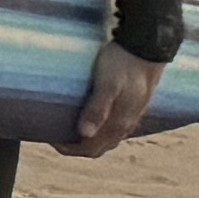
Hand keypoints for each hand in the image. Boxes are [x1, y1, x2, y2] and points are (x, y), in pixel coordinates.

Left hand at [60, 44, 162, 158]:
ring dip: (88, 139)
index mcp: (119, 123)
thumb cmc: (123, 63)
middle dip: (76, 146)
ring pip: (107, 139)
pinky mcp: (132, 106)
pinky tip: (89, 118)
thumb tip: (84, 134)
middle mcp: (126, 125)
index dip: (69, 148)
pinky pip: (114, 128)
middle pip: (98, 147)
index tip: (50, 138)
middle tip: (55, 134)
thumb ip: (98, 109)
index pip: (91, 149)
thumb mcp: (108, 84)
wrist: (148, 48)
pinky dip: (98, 130)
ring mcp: (130, 116)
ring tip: (68, 126)